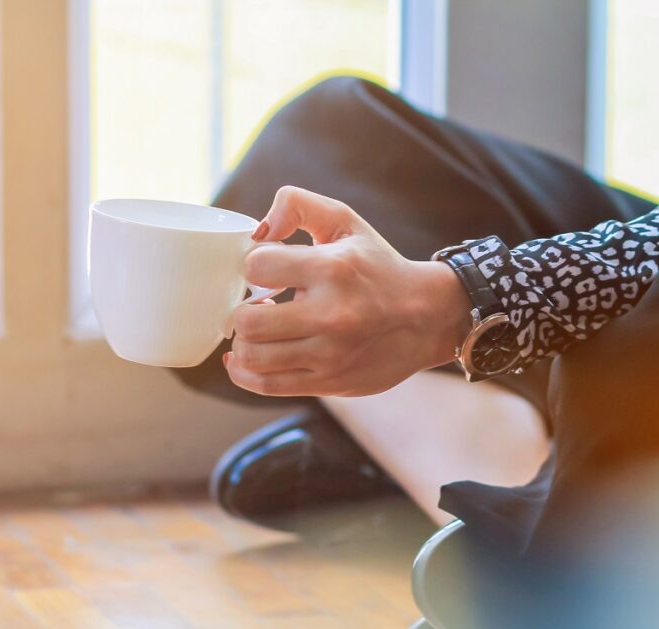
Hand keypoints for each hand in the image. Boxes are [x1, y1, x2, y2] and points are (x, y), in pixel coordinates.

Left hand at [224, 186, 471, 396]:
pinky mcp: (329, 381)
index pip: (256, 267)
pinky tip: (244, 358)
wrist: (427, 317)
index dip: (250, 266)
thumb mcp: (345, 222)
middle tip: (253, 305)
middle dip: (240, 311)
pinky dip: (244, 372)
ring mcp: (330, 353)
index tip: (262, 271)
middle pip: (248, 321)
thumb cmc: (376, 266)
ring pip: (253, 356)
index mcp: (332, 269)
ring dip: (244, 341)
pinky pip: (267, 384)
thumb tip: (259, 230)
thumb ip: (297, 205)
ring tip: (257, 330)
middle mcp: (331, 314)